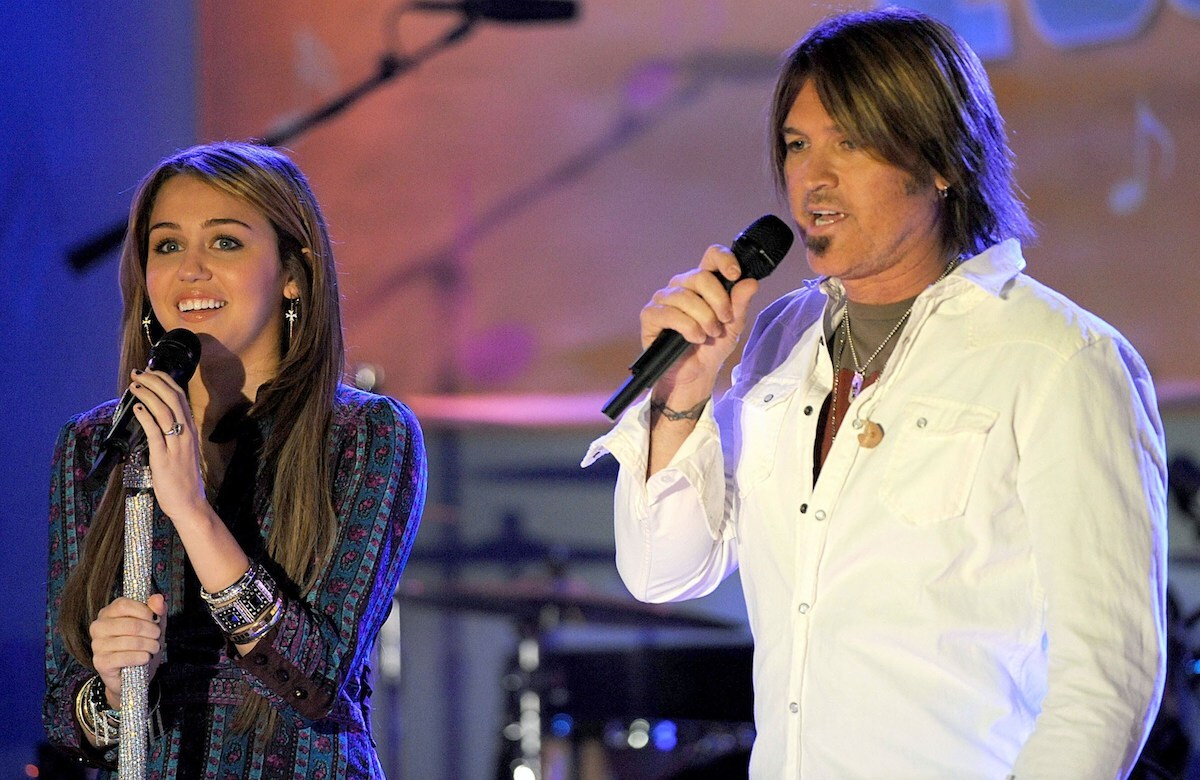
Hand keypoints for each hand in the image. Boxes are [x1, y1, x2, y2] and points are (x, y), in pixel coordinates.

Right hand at [88, 594, 167, 706]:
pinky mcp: (100, 662)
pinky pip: (124, 657)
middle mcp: (98, 626)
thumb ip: (156, 608)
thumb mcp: (154, 622)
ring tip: (154, 648)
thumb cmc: (143, 641)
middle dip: (151, 631)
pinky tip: (145, 658)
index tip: (155, 619)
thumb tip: (158, 599)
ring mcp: (97, 645)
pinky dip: (140, 658)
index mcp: (108, 612)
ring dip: (149, 645)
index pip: (123, 604)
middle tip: (157, 637)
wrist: (135, 671)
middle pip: (130, 624)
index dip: (144, 611)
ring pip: (130, 642)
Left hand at [127, 368, 208, 523]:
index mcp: (190, 430)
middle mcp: (186, 433)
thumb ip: (171, 433)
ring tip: (134, 386)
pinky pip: (155, 432)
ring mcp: (177, 445)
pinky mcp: (164, 457)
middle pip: (173, 398)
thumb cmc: (182, 479)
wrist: (189, 503)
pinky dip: (146, 417)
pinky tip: (138, 408)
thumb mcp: (181, 450)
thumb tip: (154, 418)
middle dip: (154, 381)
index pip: (180, 396)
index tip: (150, 371)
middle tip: (138, 373)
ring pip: (165, 411)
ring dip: (148, 394)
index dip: (164, 380)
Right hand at [639, 244, 759, 401]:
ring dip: (704, 318)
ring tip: (709, 334)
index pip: (711, 256)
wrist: (696, 374)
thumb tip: (750, 282)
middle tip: (724, 321)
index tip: (735, 275)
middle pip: (700, 277)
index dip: (723, 260)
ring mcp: (663, 299)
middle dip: (718, 301)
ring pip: (685, 296)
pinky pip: (670, 313)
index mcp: (702, 283)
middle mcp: (681, 286)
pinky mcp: (650, 315)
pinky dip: (688, 327)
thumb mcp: (733, 325)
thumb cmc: (712, 347)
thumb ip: (740, 303)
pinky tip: (694, 338)